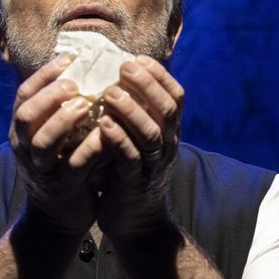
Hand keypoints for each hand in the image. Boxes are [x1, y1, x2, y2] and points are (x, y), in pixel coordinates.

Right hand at [9, 56, 104, 236]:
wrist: (56, 218)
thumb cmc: (61, 166)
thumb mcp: (55, 136)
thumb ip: (61, 109)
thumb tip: (85, 68)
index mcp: (22, 131)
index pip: (24, 95)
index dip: (44, 75)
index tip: (69, 58)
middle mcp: (25, 148)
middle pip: (26, 115)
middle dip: (49, 95)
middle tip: (74, 82)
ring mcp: (40, 169)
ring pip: (43, 142)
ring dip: (63, 120)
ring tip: (84, 105)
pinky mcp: (61, 188)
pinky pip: (73, 166)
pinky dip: (88, 149)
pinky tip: (104, 135)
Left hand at [94, 56, 183, 240]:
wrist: (134, 220)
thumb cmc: (129, 170)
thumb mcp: (137, 138)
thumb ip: (134, 112)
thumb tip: (116, 74)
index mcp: (170, 131)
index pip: (175, 95)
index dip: (158, 75)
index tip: (136, 57)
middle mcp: (167, 145)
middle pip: (167, 109)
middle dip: (146, 85)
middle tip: (123, 67)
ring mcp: (154, 165)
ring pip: (151, 133)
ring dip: (131, 110)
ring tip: (109, 94)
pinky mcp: (135, 183)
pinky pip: (131, 159)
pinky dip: (118, 140)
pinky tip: (103, 125)